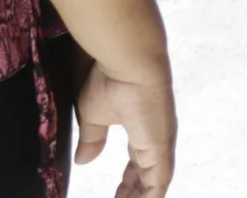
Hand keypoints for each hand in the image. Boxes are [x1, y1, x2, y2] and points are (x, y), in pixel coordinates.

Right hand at [75, 61, 174, 197]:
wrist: (129, 62)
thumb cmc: (110, 81)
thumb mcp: (94, 116)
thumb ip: (92, 139)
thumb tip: (85, 160)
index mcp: (142, 128)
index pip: (138, 161)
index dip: (129, 181)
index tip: (117, 196)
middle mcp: (156, 136)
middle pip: (147, 174)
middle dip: (135, 192)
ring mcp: (161, 141)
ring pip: (156, 180)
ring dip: (142, 196)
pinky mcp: (161, 145)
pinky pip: (159, 181)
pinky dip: (152, 196)